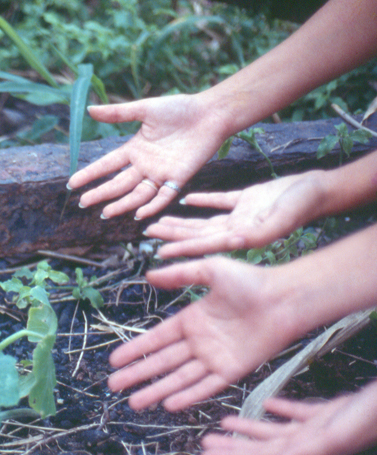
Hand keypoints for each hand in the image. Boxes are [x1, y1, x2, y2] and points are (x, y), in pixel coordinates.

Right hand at [67, 94, 228, 219]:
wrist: (209, 114)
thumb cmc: (179, 109)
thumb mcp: (145, 109)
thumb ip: (118, 113)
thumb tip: (90, 109)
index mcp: (135, 149)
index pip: (107, 165)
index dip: (91, 174)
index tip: (72, 183)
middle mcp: (145, 165)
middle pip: (118, 183)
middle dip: (100, 193)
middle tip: (83, 202)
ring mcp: (160, 174)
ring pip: (137, 194)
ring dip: (122, 204)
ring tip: (106, 212)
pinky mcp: (178, 179)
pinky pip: (163, 196)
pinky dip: (151, 206)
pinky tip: (138, 215)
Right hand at [108, 257, 298, 409]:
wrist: (285, 299)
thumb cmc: (251, 281)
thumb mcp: (211, 270)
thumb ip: (180, 275)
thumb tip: (149, 275)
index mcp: (192, 319)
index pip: (157, 339)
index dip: (135, 350)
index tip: (115, 361)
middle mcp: (200, 342)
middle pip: (162, 362)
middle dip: (137, 374)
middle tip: (114, 386)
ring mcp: (215, 358)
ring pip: (179, 378)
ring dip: (157, 390)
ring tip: (134, 403)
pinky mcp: (233, 371)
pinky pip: (206, 386)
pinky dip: (188, 395)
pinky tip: (169, 404)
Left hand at [145, 172, 327, 258]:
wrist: (320, 189)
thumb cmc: (302, 206)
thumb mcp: (279, 221)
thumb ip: (257, 233)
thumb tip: (233, 242)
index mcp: (241, 237)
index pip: (204, 245)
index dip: (182, 249)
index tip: (159, 252)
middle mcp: (237, 230)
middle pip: (198, 234)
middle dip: (173, 235)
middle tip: (147, 233)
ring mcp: (241, 216)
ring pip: (203, 221)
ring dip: (181, 221)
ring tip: (158, 221)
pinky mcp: (246, 200)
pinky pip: (219, 201)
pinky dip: (202, 201)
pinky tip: (185, 199)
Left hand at [201, 383, 376, 454]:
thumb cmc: (372, 418)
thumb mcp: (334, 436)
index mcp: (308, 450)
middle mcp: (310, 443)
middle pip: (263, 447)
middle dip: (233, 447)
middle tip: (204, 443)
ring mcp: (321, 429)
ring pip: (277, 431)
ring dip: (251, 429)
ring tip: (225, 423)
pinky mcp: (332, 413)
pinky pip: (300, 413)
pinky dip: (282, 409)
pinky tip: (268, 403)